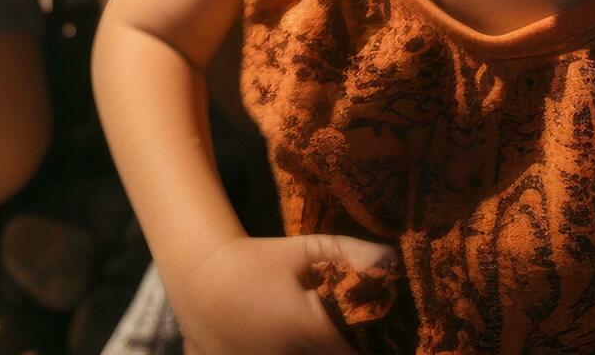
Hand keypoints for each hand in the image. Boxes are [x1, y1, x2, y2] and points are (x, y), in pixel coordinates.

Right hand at [172, 231, 400, 354]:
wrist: (201, 271)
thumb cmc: (256, 260)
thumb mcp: (302, 250)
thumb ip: (348, 253)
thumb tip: (393, 257)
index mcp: (314, 332)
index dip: (363, 351)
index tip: (360, 343)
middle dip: (332, 352)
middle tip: (325, 341)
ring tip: (300, 341)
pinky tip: (270, 347)